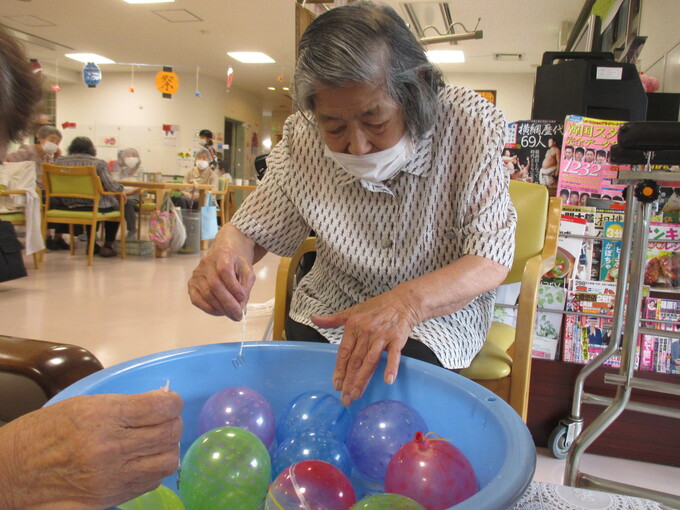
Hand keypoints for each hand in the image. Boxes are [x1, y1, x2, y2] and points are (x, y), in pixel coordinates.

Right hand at [0, 389, 182, 509]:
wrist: (11, 472)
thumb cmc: (44, 432)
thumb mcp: (84, 405)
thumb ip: (126, 404)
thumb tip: (161, 400)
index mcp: (103, 417)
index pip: (162, 407)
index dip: (172, 402)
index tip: (168, 402)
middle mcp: (111, 447)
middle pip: (169, 433)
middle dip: (172, 423)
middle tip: (162, 420)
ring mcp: (112, 476)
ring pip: (167, 460)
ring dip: (167, 449)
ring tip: (154, 442)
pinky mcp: (111, 497)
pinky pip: (151, 482)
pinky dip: (153, 469)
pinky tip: (140, 461)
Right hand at [188, 243, 254, 318]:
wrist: (224, 257)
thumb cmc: (236, 265)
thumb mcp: (247, 272)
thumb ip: (245, 287)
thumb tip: (241, 306)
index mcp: (223, 254)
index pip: (225, 270)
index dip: (233, 286)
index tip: (243, 299)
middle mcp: (206, 263)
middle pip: (214, 285)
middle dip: (228, 303)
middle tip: (238, 315)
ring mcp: (197, 274)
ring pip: (207, 294)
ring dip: (221, 308)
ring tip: (232, 315)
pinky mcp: (191, 284)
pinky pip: (197, 300)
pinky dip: (209, 309)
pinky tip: (220, 312)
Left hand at [311, 290, 421, 405]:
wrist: (402, 301)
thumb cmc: (376, 307)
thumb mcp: (352, 311)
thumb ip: (333, 319)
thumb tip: (313, 319)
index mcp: (353, 327)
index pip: (344, 353)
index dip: (339, 370)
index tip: (336, 385)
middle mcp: (366, 333)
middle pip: (355, 361)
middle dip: (349, 381)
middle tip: (345, 399)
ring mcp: (382, 336)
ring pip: (370, 361)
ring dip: (363, 379)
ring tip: (356, 395)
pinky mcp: (397, 339)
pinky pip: (393, 355)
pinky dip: (391, 367)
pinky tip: (388, 380)